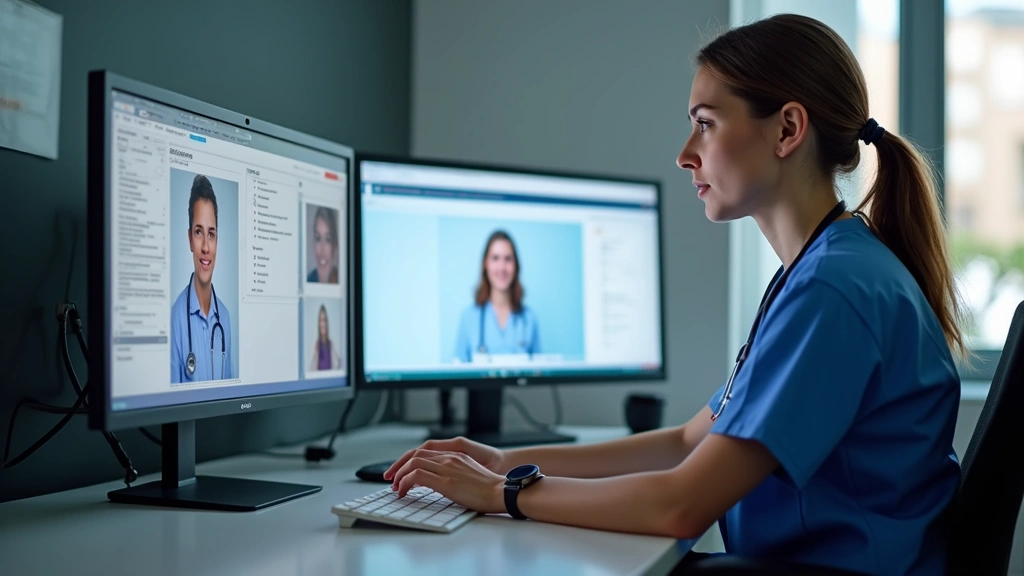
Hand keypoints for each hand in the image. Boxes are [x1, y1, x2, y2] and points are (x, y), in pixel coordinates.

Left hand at [388, 449, 505, 513]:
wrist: (501, 492)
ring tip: (396, 488)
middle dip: (399, 467)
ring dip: (400, 475)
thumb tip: (440, 483)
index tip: (401, 472)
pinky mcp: (445, 481)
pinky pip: (416, 477)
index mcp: (455, 455)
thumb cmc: (489, 488)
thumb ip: (454, 472)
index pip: (424, 452)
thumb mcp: (469, 474)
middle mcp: (449, 457)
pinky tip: (404, 492)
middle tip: (392, 480)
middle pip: (415, 455)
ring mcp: (447, 468)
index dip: (408, 461)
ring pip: (413, 463)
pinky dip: (405, 483)